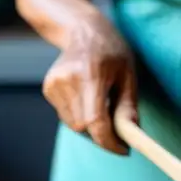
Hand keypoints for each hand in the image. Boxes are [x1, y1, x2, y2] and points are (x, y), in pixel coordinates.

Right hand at [42, 15, 137, 153]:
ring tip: (102, 104)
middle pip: (83, 126)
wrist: (83, 31)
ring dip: (90, 125)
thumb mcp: (128, 74)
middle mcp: (68, 79)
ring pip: (73, 124)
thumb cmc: (112, 52)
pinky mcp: (48, 88)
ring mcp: (54, 83)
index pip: (95, 120)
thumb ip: (128, 106)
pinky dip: (79, 115)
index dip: (108, 141)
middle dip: (102, 134)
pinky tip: (87, 97)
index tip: (123, 150)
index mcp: (91, 74)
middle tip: (118, 127)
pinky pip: (65, 116)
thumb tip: (131, 135)